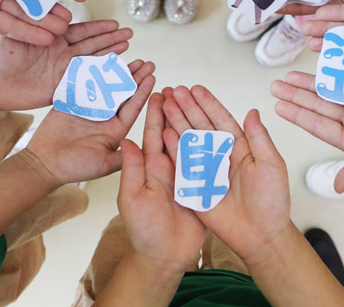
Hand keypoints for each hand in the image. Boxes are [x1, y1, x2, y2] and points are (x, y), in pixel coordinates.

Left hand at [0, 20, 132, 110]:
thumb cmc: (0, 56)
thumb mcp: (15, 32)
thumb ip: (31, 19)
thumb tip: (43, 0)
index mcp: (53, 38)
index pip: (80, 30)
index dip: (98, 27)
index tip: (114, 23)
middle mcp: (62, 53)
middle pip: (91, 44)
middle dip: (110, 38)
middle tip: (129, 32)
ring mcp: (63, 70)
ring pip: (91, 60)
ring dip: (109, 53)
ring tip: (127, 46)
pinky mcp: (62, 88)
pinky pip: (83, 81)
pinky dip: (98, 77)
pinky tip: (113, 72)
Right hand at [25, 59, 155, 184]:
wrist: (45, 164)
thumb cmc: (75, 167)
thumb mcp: (104, 164)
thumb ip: (124, 156)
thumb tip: (146, 148)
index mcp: (115, 129)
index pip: (133, 107)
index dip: (142, 92)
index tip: (152, 77)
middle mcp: (105, 116)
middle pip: (122, 93)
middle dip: (135, 78)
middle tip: (147, 63)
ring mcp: (88, 108)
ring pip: (106, 86)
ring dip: (117, 72)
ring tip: (131, 59)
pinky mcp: (72, 102)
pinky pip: (84, 83)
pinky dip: (92, 72)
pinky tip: (102, 59)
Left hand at [118, 93, 206, 272]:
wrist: (165, 256)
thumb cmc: (143, 230)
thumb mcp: (132, 198)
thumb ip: (131, 170)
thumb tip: (127, 140)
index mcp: (150, 167)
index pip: (152, 134)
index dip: (155, 113)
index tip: (158, 91)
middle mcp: (168, 167)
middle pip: (173, 132)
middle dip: (176, 110)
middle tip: (180, 87)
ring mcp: (187, 175)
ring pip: (191, 142)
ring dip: (193, 121)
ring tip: (196, 100)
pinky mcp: (202, 186)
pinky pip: (208, 162)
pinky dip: (212, 144)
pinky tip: (217, 128)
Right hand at [160, 86, 290, 263]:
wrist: (261, 234)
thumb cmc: (272, 200)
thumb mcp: (271, 164)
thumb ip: (259, 138)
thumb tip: (252, 111)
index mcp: (240, 147)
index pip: (221, 120)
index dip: (208, 104)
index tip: (195, 89)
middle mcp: (221, 155)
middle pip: (201, 126)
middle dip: (187, 107)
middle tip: (174, 90)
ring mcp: (207, 170)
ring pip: (189, 140)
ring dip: (177, 122)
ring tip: (165, 103)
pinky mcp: (196, 186)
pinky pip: (182, 164)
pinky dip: (173, 148)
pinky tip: (164, 132)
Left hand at [271, 74, 343, 191]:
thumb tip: (334, 186)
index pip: (319, 125)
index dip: (298, 115)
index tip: (277, 107)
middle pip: (321, 104)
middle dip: (297, 94)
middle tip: (275, 84)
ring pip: (336, 87)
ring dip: (314, 80)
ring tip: (291, 73)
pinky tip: (327, 55)